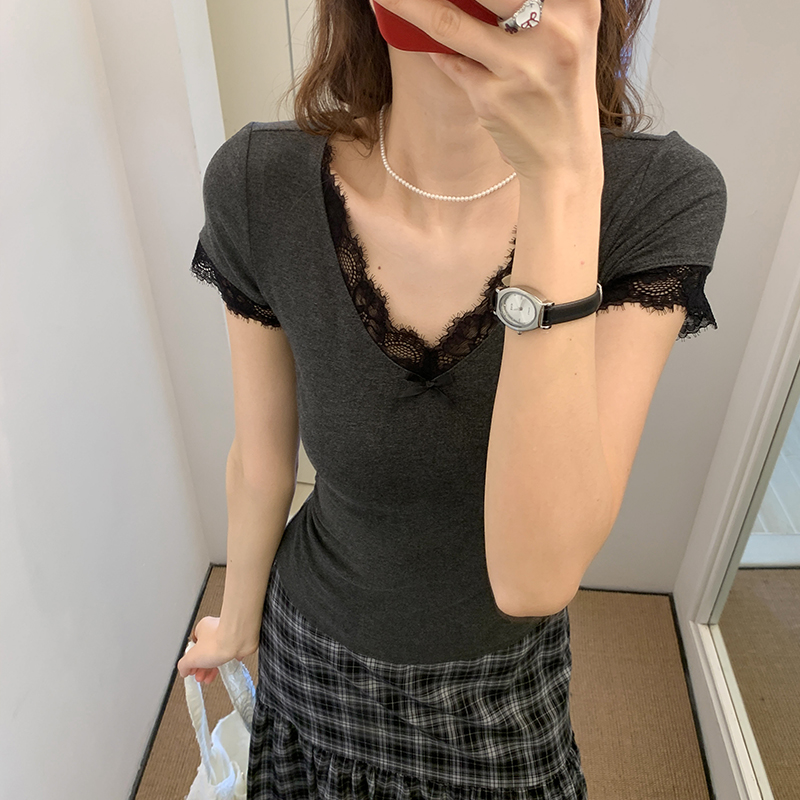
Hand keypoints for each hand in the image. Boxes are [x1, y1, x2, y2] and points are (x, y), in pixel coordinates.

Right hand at [176, 615, 256, 684]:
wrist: (240, 640)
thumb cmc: (219, 641)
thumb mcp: (192, 658)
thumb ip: (184, 665)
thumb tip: (182, 670)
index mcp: (202, 628)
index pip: (193, 647)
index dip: (191, 661)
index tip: (190, 671)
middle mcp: (215, 630)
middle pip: (205, 652)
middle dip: (201, 668)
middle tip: (199, 677)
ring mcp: (228, 637)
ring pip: (217, 655)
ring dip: (211, 669)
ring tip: (208, 678)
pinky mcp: (238, 644)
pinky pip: (229, 656)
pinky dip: (225, 665)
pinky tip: (223, 670)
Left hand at [377, 0, 603, 180]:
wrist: (565, 156)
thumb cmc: (559, 87)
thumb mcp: (563, 35)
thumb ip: (529, 6)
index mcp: (578, 7)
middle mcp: (555, 32)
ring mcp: (520, 68)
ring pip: (449, 22)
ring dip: (408, 5)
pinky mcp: (492, 99)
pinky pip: (450, 61)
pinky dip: (438, 51)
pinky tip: (428, 43)